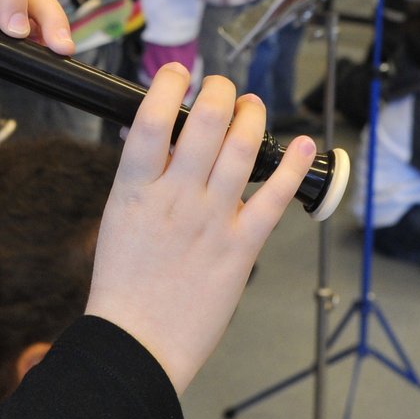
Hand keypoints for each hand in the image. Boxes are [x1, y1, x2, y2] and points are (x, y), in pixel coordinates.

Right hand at [84, 68, 315, 393]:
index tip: (179, 75)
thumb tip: (155, 137)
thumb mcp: (117, 218)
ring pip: (243, 147)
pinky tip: (302, 144)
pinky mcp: (242, 246)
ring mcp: (212, 220)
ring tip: (252, 107)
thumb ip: (140, 177)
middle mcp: (176, 198)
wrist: (137, 343)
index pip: (151, 118)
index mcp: (135, 189)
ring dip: (253, 115)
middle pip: (205, 121)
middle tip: (222, 89)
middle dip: (219, 91)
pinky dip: (293, 164)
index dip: (169, 85)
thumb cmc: (124, 286)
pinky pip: (274, 195)